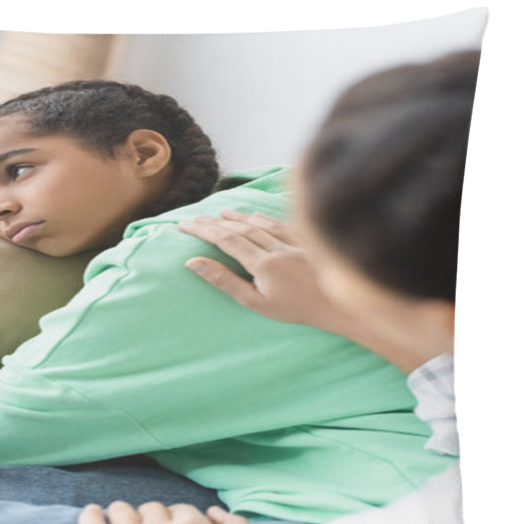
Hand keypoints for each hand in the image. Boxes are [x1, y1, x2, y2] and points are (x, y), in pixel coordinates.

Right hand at [178, 209, 340, 328]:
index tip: (184, 226)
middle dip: (214, 223)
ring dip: (237, 217)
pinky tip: (255, 215)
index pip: (225, 240)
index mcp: (262, 263)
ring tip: (219, 213)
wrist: (338, 305)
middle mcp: (276, 247)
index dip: (203, 231)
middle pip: (239, 229)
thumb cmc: (295, 310)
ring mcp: (292, 242)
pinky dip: (264, 218)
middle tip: (195, 218)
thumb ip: (225, 281)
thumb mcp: (255, 303)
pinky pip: (280, 224)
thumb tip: (194, 262)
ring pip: (259, 223)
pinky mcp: (306, 241)